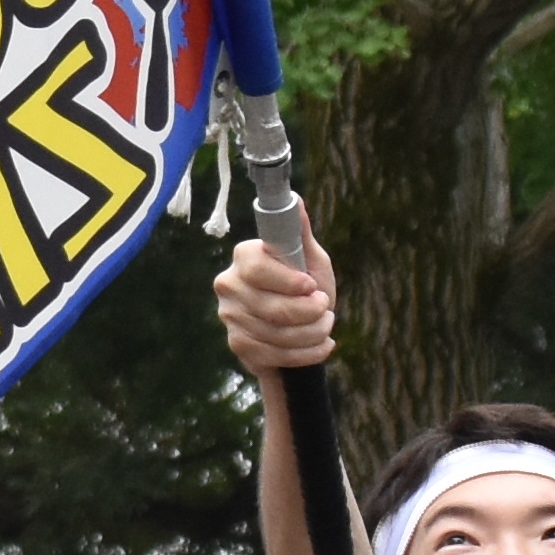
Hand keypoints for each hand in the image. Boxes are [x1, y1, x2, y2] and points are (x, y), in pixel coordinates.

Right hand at [212, 233, 335, 385]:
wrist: (299, 325)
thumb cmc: (305, 286)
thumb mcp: (309, 258)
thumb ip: (300, 234)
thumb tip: (295, 200)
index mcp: (244, 256)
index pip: (258, 269)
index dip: (290, 282)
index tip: (312, 287)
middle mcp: (229, 285)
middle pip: (271, 308)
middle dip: (310, 313)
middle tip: (326, 308)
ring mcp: (230, 317)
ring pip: (277, 334)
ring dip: (314, 334)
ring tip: (325, 325)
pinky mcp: (238, 344)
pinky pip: (275, 355)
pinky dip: (307, 353)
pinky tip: (321, 345)